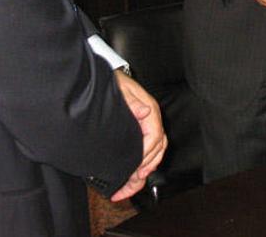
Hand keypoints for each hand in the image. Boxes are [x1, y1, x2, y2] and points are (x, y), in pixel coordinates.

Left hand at [111, 71, 167, 201]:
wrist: (108, 80)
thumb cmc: (114, 84)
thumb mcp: (120, 89)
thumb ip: (132, 101)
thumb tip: (145, 111)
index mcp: (149, 110)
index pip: (155, 136)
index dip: (147, 154)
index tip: (137, 167)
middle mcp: (151, 119)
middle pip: (158, 148)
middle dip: (146, 167)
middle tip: (132, 180)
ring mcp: (147, 126)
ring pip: (155, 153)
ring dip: (144, 170)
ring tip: (130, 185)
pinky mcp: (140, 131)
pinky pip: (148, 151)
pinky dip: (142, 166)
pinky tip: (132, 178)